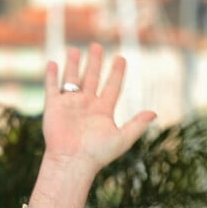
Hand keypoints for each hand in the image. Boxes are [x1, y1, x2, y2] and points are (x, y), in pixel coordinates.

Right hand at [42, 43, 155, 175]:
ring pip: (72, 79)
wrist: (73, 161)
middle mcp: (87, 105)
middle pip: (92, 78)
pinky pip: (52, 87)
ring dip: (74, 64)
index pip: (112, 87)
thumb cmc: (98, 153)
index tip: (121, 58)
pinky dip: (51, 75)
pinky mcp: (54, 106)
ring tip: (76, 49)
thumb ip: (137, 124)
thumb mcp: (122, 138)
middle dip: (95, 62)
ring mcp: (70, 105)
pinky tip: (53, 63)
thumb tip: (154, 113)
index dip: (117, 73)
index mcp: (103, 111)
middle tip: (97, 46)